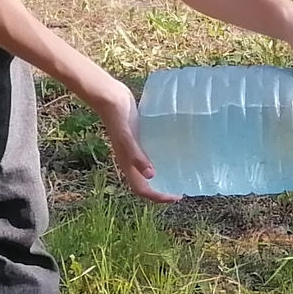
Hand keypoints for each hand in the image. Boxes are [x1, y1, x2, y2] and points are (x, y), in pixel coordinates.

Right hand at [87, 77, 173, 203]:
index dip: (158, 197)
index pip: (141, 189)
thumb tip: (150, 175)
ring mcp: (135, 148)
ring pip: (150, 167)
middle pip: (146, 182)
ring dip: (163, 173)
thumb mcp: (127, 137)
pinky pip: (152, 152)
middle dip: (163, 188)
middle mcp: (130, 159)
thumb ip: (137, 155)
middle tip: (182, 186)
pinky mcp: (139, 136)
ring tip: (182, 171)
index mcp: (126, 163)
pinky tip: (176, 149)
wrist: (109, 96)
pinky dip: (162, 156)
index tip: (177, 196)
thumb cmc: (118, 117)